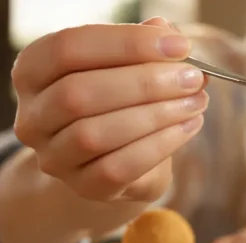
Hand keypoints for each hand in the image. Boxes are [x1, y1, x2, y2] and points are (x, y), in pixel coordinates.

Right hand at [11, 17, 207, 202]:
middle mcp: (34, 116)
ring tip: (196, 101)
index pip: (68, 48)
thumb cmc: (123, 105)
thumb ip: (146, 49)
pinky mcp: (85, 187)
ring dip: (156, 114)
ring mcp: (55, 157)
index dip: (126, 43)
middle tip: (192, 77)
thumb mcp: (130, 70)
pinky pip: (118, 167)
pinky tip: (189, 126)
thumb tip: (169, 35)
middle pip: (78, 93)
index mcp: (33, 72)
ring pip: (96, 133)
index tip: (179, 46)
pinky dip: (159, 144)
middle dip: (145, 82)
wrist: (121, 164)